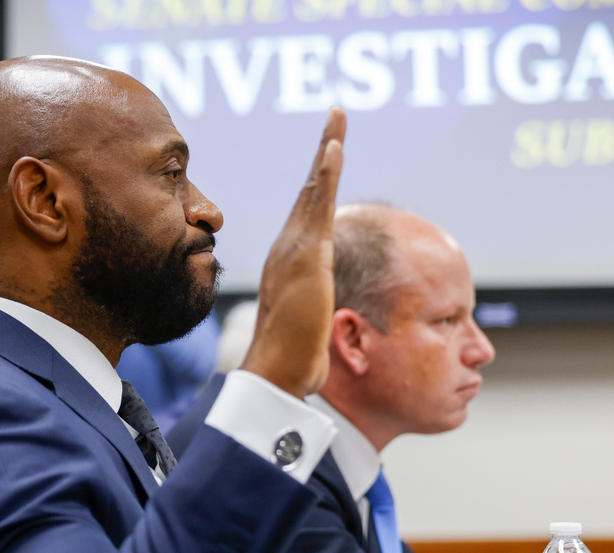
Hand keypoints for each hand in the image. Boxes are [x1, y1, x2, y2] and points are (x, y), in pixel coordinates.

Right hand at [241, 107, 345, 397]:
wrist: (275, 373)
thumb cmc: (290, 359)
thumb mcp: (307, 329)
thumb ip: (312, 317)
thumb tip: (320, 329)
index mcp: (289, 262)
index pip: (307, 213)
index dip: (318, 182)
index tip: (329, 155)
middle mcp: (287, 248)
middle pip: (309, 191)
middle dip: (323, 152)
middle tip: (336, 117)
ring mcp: (295, 249)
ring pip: (313, 189)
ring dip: (327, 150)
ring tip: (338, 117)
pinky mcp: (308, 255)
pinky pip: (319, 204)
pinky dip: (326, 172)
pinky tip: (335, 146)